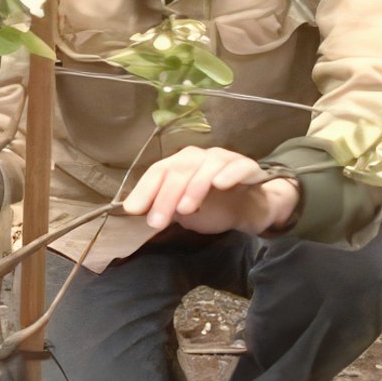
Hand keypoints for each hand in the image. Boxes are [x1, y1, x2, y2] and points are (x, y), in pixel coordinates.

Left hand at [122, 146, 299, 235]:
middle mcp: (200, 157)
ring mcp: (224, 159)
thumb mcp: (182, 211)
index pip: (159, 170)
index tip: (134, 211)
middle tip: (157, 222)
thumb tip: (132, 209)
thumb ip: (161, 207)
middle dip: (165, 197)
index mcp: (180, 164)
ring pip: (207, 165)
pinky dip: (229, 173)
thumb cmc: (211, 207)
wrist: (249, 209)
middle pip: (180, 170)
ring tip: (185, 209)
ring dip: (194, 186)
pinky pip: (239, 166)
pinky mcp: (248, 166)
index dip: (145, 190)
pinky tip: (220, 184)